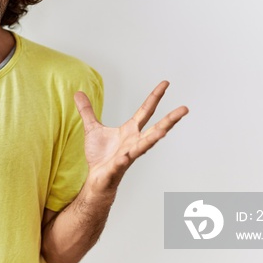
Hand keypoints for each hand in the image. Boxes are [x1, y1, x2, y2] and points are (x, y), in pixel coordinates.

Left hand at [75, 81, 188, 195]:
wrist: (96, 179)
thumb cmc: (100, 156)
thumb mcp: (91, 128)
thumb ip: (87, 111)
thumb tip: (78, 93)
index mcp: (130, 131)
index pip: (145, 111)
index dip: (155, 97)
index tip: (166, 83)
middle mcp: (134, 142)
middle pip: (156, 128)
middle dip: (170, 119)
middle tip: (184, 109)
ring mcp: (128, 155)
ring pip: (145, 146)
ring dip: (155, 139)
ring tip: (164, 131)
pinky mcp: (118, 168)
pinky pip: (122, 163)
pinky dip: (124, 159)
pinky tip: (126, 156)